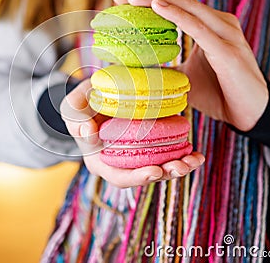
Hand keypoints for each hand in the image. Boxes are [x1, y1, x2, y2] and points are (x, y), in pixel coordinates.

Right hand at [60, 79, 204, 187]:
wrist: (101, 92)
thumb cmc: (85, 101)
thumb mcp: (73, 105)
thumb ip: (74, 115)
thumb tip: (88, 133)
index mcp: (100, 160)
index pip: (118, 176)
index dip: (137, 177)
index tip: (155, 170)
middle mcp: (120, 163)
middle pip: (145, 176)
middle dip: (165, 174)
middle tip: (180, 166)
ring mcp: (137, 155)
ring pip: (160, 167)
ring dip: (178, 167)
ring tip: (193, 159)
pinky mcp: (151, 145)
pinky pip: (168, 153)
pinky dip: (183, 155)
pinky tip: (196, 152)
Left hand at [112, 0, 267, 130]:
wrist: (248, 115)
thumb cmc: (219, 93)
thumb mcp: (185, 76)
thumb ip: (167, 66)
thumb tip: (138, 68)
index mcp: (208, 26)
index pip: (175, 5)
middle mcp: (218, 23)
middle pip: (178, 0)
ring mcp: (225, 33)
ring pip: (187, 7)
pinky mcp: (227, 49)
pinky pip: (198, 27)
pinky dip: (177, 15)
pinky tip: (157, 6)